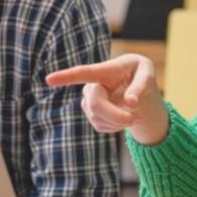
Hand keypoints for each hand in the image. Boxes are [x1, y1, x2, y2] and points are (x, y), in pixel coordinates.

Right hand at [45, 54, 168, 145]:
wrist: (135, 89)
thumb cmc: (141, 74)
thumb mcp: (148, 75)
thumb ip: (141, 86)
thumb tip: (130, 102)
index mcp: (105, 70)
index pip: (83, 73)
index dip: (66, 77)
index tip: (49, 79)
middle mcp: (92, 85)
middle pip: (95, 105)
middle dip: (114, 115)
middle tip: (132, 119)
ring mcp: (88, 100)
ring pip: (98, 118)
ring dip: (118, 121)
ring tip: (131, 113)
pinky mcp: (91, 114)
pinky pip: (100, 126)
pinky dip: (115, 127)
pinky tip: (121, 118)